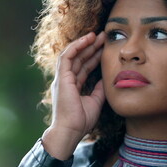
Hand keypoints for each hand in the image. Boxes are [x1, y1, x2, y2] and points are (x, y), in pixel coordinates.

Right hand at [42, 32, 105, 159]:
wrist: (71, 131)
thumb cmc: (81, 121)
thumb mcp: (95, 101)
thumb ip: (99, 89)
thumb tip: (105, 79)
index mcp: (73, 86)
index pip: (84, 66)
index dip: (94, 56)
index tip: (105, 48)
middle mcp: (66, 80)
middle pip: (80, 59)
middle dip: (91, 47)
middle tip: (104, 37)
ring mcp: (62, 78)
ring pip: (73, 55)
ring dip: (84, 44)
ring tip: (96, 35)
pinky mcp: (61, 77)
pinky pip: (67, 57)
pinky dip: (76, 46)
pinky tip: (87, 39)